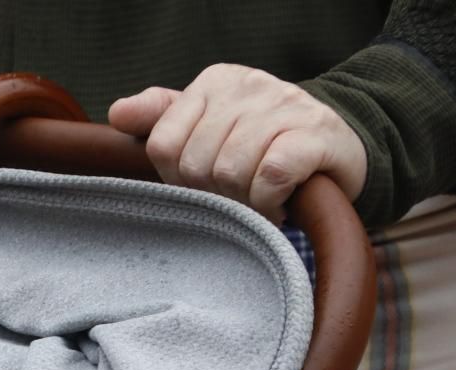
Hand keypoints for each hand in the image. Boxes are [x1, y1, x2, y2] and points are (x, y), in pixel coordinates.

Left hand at [109, 64, 366, 221]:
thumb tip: (118, 114)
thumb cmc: (262, 145)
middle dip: (211, 193)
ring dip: (242, 200)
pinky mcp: (316, 134)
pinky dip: (268, 201)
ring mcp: (285, 106)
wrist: (337, 148)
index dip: (177, 178)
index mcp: (216, 82)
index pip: (162, 144)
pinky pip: (268, 177)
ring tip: (256, 197)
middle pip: (194, 163)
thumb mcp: (208, 127)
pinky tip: (278, 201)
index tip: (202, 183)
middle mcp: (250, 85)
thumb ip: (162, 119)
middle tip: (234, 195)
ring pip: (230, 171)